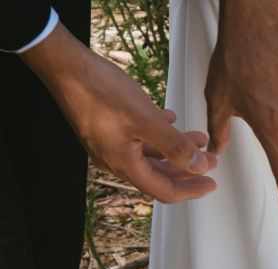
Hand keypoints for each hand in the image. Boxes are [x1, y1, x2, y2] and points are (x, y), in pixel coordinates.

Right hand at [22, 27, 216, 202]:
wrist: (65, 67)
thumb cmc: (100, 91)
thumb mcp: (146, 120)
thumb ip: (174, 146)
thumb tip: (197, 166)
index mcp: (124, 164)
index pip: (164, 191)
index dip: (191, 189)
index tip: (211, 183)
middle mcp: (114, 160)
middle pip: (158, 175)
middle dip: (186, 168)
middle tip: (209, 161)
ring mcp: (108, 144)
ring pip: (148, 155)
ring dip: (174, 149)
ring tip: (196, 138)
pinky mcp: (104, 128)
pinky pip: (136, 139)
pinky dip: (156, 134)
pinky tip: (168, 120)